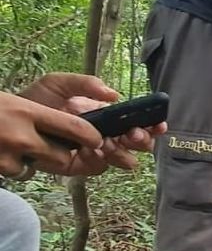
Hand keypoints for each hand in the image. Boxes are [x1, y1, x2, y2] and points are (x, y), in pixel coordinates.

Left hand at [13, 73, 165, 175]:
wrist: (11, 121)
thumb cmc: (35, 100)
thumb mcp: (59, 83)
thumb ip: (85, 84)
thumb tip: (114, 95)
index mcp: (108, 115)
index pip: (138, 121)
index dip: (152, 124)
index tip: (158, 124)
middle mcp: (106, 134)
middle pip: (137, 143)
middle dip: (141, 140)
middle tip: (133, 135)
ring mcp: (94, 151)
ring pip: (123, 159)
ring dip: (122, 153)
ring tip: (110, 144)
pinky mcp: (79, 166)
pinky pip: (99, 167)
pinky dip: (99, 161)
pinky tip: (91, 152)